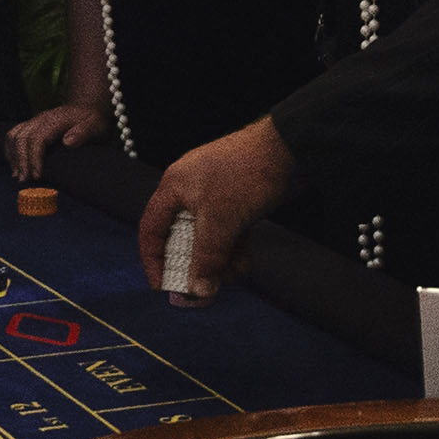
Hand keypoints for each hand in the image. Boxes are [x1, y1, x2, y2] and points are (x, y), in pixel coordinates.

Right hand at [6, 100, 104, 181]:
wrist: (86, 109)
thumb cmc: (92, 121)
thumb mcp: (95, 125)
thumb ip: (84, 132)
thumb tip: (68, 142)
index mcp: (55, 120)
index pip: (37, 139)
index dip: (34, 158)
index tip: (37, 176)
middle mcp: (40, 119)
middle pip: (21, 138)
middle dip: (21, 161)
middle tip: (25, 181)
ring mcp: (33, 122)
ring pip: (14, 136)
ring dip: (13, 156)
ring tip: (18, 176)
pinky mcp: (30, 126)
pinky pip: (13, 135)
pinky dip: (10, 151)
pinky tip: (15, 166)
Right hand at [139, 118, 293, 301]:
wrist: (287, 147)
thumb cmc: (246, 174)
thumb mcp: (221, 221)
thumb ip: (207, 258)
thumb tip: (198, 291)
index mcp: (174, 187)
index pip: (151, 229)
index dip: (153, 259)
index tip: (164, 284)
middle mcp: (189, 190)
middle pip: (182, 236)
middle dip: (196, 263)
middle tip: (205, 285)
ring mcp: (213, 194)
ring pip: (208, 236)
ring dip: (219, 258)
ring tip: (233, 273)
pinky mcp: (234, 198)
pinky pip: (226, 230)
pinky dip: (233, 247)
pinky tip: (244, 262)